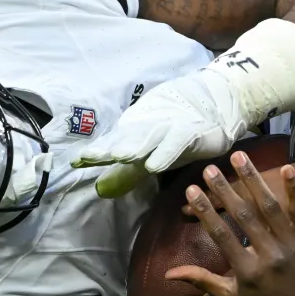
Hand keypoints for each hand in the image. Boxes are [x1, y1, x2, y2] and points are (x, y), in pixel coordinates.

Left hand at [74, 68, 246, 197]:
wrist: (217, 105)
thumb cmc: (180, 134)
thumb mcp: (151, 156)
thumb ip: (128, 173)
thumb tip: (99, 190)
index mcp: (136, 129)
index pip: (112, 141)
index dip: (96, 151)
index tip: (77, 162)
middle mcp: (149, 125)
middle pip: (126, 137)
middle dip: (109, 147)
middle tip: (90, 157)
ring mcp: (170, 125)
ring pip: (150, 135)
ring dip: (135, 145)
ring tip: (120, 157)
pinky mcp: (191, 131)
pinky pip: (177, 141)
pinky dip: (165, 152)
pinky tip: (154, 165)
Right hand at [165, 151, 294, 295]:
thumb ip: (202, 281)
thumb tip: (168, 273)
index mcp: (247, 271)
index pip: (221, 236)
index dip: (206, 212)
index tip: (191, 191)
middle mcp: (269, 256)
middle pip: (245, 217)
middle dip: (224, 190)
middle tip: (209, 169)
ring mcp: (291, 246)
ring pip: (270, 208)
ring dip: (254, 180)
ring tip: (239, 158)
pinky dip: (294, 190)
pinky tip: (287, 168)